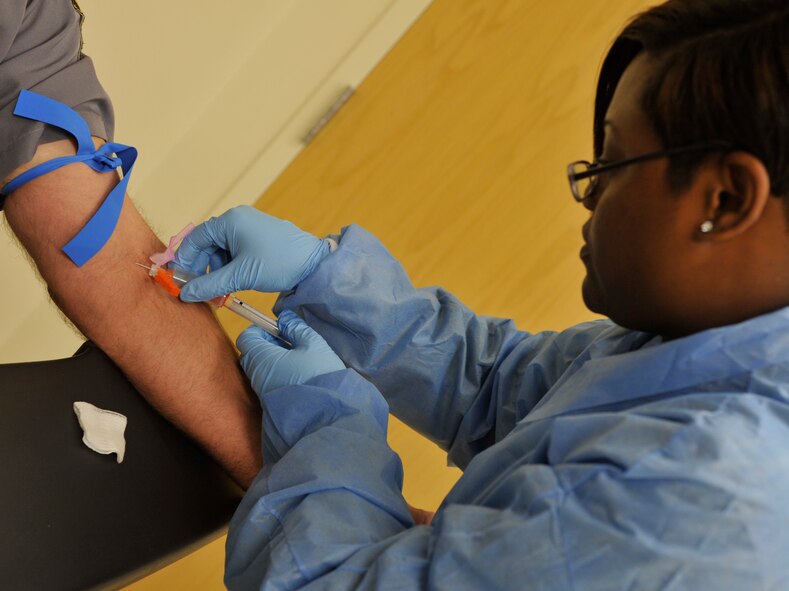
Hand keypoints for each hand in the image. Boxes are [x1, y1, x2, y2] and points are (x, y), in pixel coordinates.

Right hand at [173, 205, 330, 301]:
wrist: (315, 264)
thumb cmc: (280, 263)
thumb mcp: (241, 276)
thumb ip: (210, 284)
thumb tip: (185, 294)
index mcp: (231, 221)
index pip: (196, 238)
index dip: (186, 260)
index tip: (182, 281)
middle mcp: (238, 219)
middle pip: (207, 244)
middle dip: (203, 268)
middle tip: (203, 290)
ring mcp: (250, 227)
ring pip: (222, 250)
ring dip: (218, 270)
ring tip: (223, 290)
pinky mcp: (259, 237)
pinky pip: (235, 250)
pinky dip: (231, 267)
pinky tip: (235, 282)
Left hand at [237, 310, 344, 395]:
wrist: (323, 416)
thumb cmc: (318, 375)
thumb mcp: (313, 345)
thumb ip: (296, 328)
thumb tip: (284, 318)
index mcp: (262, 357)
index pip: (247, 337)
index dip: (261, 329)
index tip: (279, 330)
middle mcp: (256, 374)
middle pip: (252, 352)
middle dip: (268, 344)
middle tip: (291, 345)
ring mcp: (261, 390)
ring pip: (260, 367)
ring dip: (274, 360)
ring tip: (298, 361)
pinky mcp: (269, 401)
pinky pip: (266, 380)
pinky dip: (277, 373)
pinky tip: (297, 375)